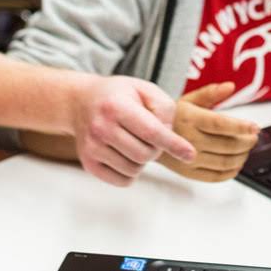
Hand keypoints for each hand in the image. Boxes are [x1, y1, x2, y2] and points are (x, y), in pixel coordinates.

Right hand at [71, 76, 196, 185]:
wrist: (81, 102)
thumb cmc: (119, 95)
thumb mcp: (144, 89)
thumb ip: (164, 109)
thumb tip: (169, 138)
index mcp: (115, 105)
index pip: (151, 132)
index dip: (173, 144)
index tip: (190, 155)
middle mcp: (100, 127)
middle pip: (145, 154)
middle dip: (156, 149)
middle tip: (150, 136)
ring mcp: (91, 147)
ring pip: (135, 170)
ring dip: (142, 160)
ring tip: (134, 142)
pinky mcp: (88, 163)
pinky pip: (122, 181)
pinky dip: (130, 173)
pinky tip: (125, 155)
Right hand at [159, 82, 260, 181]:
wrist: (147, 137)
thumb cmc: (171, 118)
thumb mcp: (187, 100)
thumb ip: (210, 93)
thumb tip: (230, 86)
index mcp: (190, 119)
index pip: (221, 124)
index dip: (241, 126)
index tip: (255, 127)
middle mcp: (189, 140)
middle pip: (228, 145)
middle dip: (247, 142)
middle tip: (253, 137)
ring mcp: (188, 159)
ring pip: (226, 162)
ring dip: (242, 156)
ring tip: (246, 148)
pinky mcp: (188, 173)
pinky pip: (216, 176)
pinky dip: (232, 171)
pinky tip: (236, 163)